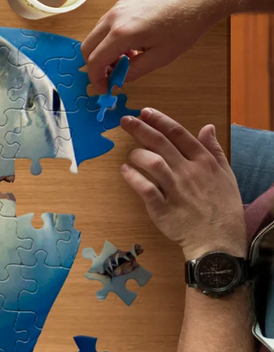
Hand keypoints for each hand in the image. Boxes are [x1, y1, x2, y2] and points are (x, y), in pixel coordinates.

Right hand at [81, 0, 226, 91]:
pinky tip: (132, 45)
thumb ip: (134, 71)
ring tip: (128, 60)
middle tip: (113, 76)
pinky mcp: (125, 3)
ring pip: (96, 36)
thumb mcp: (161, 57)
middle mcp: (114, 18)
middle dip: (96, 66)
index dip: (96, 79)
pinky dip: (111, 39)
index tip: (105, 88)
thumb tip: (119, 79)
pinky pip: (106, 25)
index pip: (94, 61)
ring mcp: (118, 8)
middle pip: (87, 48)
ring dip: (104, 52)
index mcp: (121, 33)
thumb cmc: (186, 24)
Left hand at [120, 108, 245, 260]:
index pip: (179, 135)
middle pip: (162, 144)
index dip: (161, 121)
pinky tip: (125, 171)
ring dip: (137, 155)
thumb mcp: (226, 175)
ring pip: (153, 163)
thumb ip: (214, 150)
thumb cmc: (223, 207)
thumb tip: (207, 127)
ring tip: (129, 154)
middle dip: (141, 129)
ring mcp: (175, 190)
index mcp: (204, 162)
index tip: (145, 112)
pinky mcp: (162, 208)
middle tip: (125, 120)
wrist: (218, 240)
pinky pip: (145, 189)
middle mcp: (188, 172)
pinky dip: (133, 178)